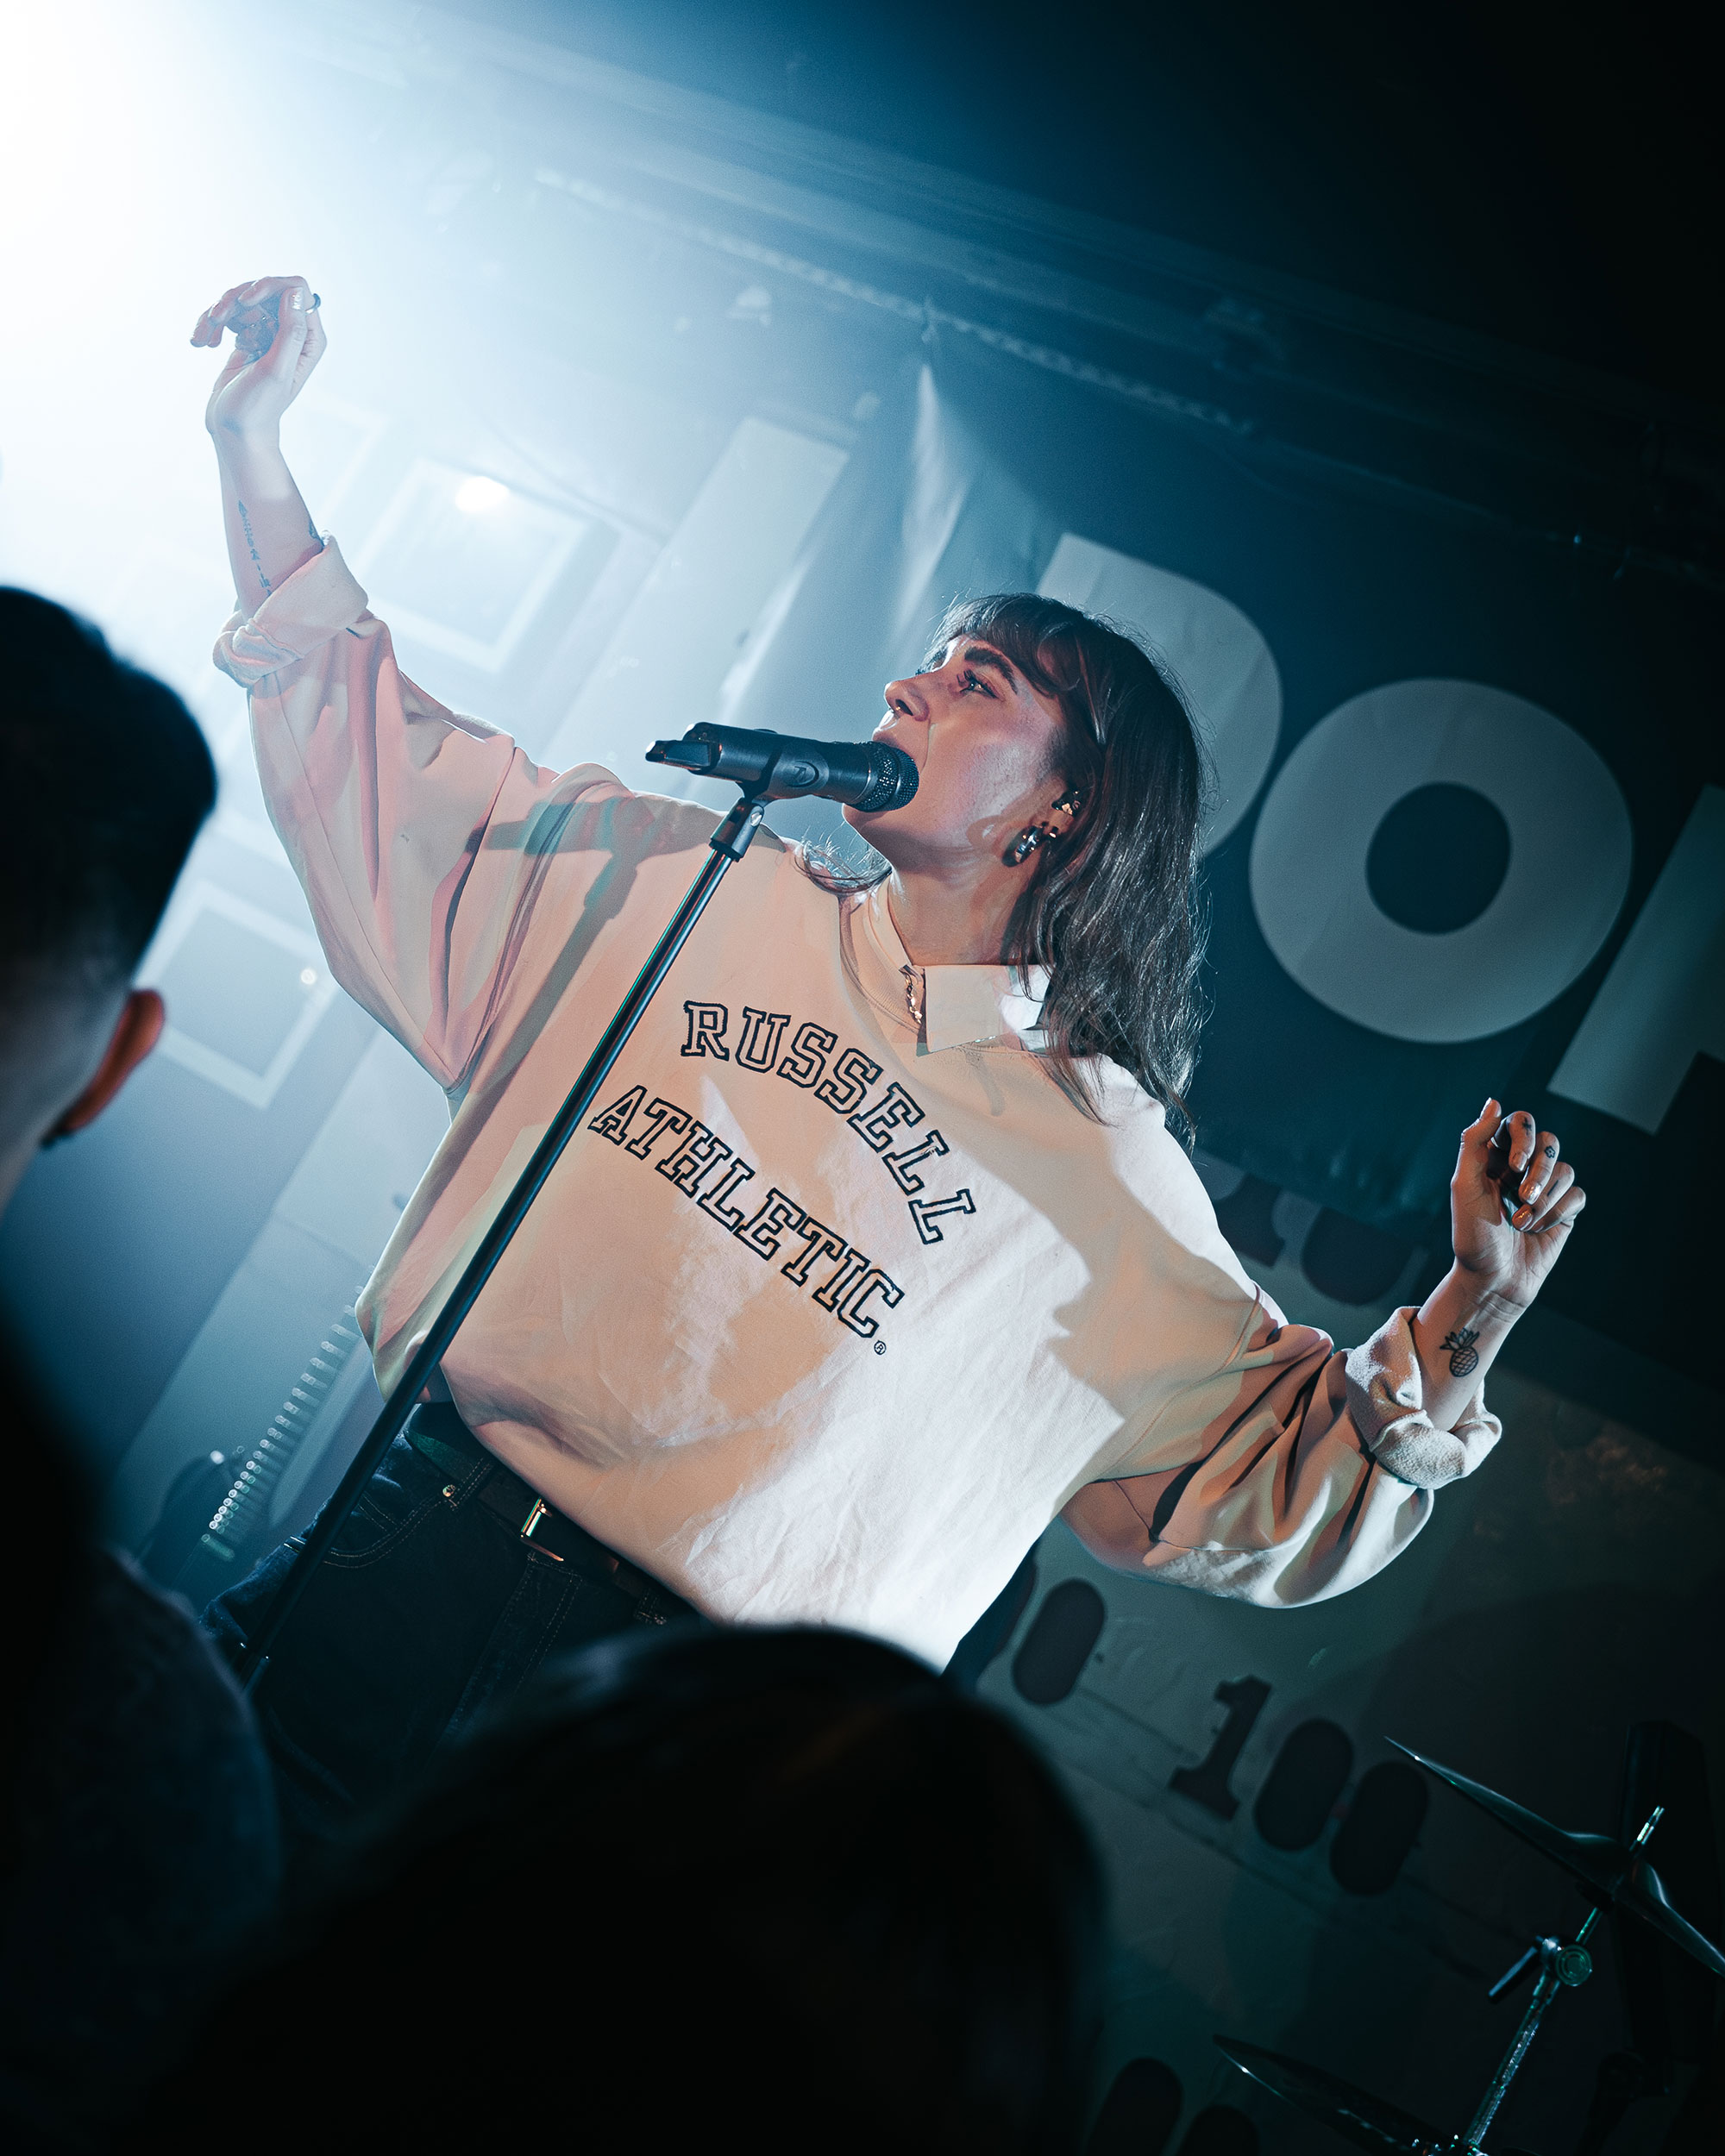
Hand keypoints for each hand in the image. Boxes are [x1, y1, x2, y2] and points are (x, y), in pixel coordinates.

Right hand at [193, 275, 325, 443]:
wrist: (234, 430)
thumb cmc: (258, 407)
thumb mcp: (275, 370)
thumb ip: (290, 332)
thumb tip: (295, 292)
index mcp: (309, 339)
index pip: (297, 289)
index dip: (269, 287)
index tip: (245, 302)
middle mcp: (292, 333)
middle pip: (264, 289)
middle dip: (236, 299)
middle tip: (217, 319)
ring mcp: (267, 333)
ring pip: (241, 298)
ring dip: (218, 312)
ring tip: (204, 338)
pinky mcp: (246, 337)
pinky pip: (228, 314)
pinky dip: (211, 323)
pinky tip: (202, 342)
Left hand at [1449, 1098, 1584, 1308]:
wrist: (1492, 1280)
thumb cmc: (1472, 1235)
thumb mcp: (1464, 1186)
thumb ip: (1474, 1142)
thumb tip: (1494, 1102)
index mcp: (1495, 1157)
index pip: (1520, 1123)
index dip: (1523, 1138)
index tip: (1512, 1166)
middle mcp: (1522, 1168)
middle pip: (1549, 1142)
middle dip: (1539, 1169)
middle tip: (1521, 1194)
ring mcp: (1545, 1189)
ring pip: (1564, 1170)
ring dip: (1544, 1198)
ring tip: (1521, 1221)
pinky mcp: (1564, 1210)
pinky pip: (1577, 1194)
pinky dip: (1557, 1212)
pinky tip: (1537, 1229)